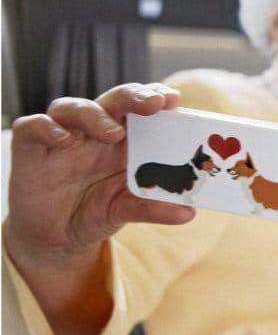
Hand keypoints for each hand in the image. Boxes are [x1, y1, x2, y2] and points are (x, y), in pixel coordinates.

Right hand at [5, 83, 192, 278]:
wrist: (56, 237)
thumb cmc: (96, 212)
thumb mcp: (126, 211)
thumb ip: (153, 208)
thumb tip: (188, 213)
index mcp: (124, 140)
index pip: (140, 107)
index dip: (156, 98)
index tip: (175, 100)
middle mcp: (94, 131)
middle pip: (112, 100)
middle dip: (133, 96)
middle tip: (154, 103)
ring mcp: (62, 136)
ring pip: (73, 107)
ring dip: (94, 115)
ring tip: (113, 133)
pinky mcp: (31, 148)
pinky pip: (34, 126)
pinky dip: (49, 128)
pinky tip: (65, 140)